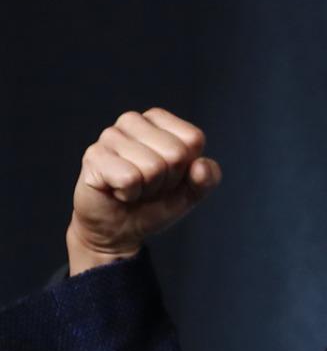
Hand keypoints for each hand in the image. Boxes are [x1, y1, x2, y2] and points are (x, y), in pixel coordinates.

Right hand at [66, 108, 221, 274]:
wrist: (118, 230)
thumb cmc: (154, 203)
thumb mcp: (191, 193)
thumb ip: (207, 178)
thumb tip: (200, 164)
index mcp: (159, 120)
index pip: (193, 139)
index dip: (187, 168)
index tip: (169, 176)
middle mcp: (133, 121)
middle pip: (175, 153)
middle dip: (167, 180)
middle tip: (148, 185)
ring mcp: (110, 136)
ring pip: (153, 167)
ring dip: (147, 188)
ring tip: (133, 188)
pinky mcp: (94, 156)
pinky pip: (130, 178)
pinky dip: (129, 193)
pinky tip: (117, 191)